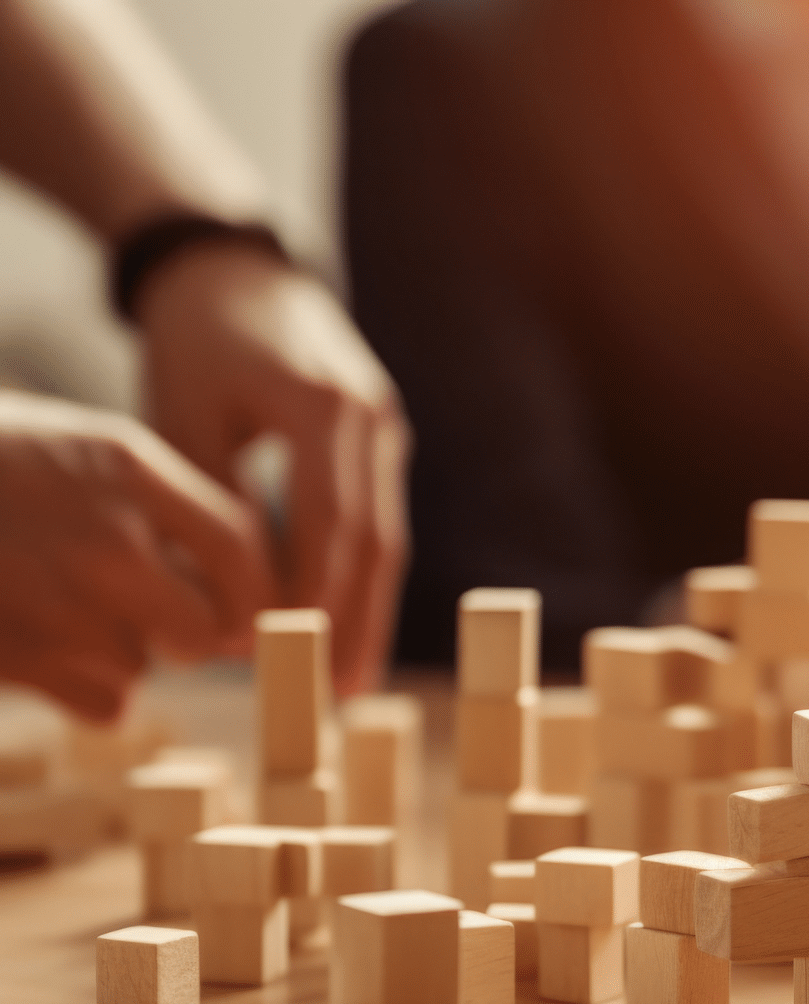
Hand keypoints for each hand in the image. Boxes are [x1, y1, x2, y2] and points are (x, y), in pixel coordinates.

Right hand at [0, 390, 268, 720]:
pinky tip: (36, 644)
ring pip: (143, 665)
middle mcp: (104, 535)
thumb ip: (158, 506)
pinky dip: (83, 689)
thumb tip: (228, 589)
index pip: (241, 547)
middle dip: (186, 635)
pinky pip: (104, 702)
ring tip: (55, 609)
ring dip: (119, 655)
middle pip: (203, 626)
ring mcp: (56, 599)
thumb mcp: (77, 452)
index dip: (252, 593)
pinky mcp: (17, 653)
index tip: (238, 611)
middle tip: (148, 619)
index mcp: (124, 467)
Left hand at [136, 242, 408, 694]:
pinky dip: (365, 572)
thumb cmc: (194, 340)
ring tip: (356, 675)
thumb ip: (211, 501)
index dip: (313, 590)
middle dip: (356, 619)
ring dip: (371, 608)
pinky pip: (381, 515)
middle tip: (341, 690)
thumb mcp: (184, 415)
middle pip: (373, 538)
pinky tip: (354, 618)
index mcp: (321, 407)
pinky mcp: (383, 433)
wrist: (234, 270)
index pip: (327, 520)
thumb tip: (225, 595)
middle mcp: (370, 417)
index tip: (290, 647)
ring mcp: (385, 425)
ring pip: (388, 534)